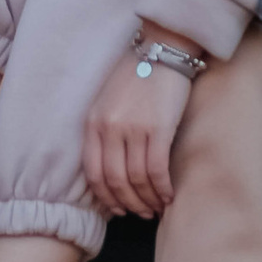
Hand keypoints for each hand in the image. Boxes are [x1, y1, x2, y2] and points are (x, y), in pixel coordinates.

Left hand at [83, 49, 190, 219]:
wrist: (163, 47)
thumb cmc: (138, 73)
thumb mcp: (108, 100)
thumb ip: (104, 129)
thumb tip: (113, 165)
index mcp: (93, 122)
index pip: (93, 173)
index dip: (106, 197)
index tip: (117, 208)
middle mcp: (109, 128)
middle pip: (115, 181)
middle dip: (128, 204)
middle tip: (140, 214)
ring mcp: (133, 129)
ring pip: (137, 179)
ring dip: (147, 200)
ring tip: (156, 208)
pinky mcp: (158, 128)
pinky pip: (156, 169)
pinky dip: (162, 188)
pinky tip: (169, 195)